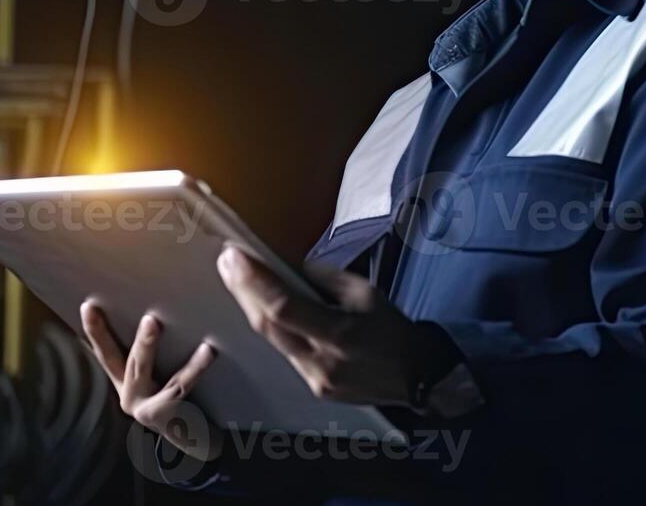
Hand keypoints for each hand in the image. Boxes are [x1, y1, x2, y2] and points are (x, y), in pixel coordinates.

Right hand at [80, 302, 222, 461]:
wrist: (198, 437)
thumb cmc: (180, 398)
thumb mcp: (161, 375)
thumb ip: (154, 351)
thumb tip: (158, 307)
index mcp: (124, 381)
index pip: (105, 351)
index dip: (94, 330)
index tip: (88, 304)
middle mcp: (128, 395)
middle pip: (116, 359)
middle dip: (105, 333)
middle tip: (114, 308)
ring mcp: (143, 408)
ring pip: (142, 371)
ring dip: (145, 344)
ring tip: (153, 321)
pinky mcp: (164, 416)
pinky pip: (179, 385)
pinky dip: (194, 367)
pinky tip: (207, 349)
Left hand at [216, 246, 455, 407]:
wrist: (417, 377)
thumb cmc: (393, 330)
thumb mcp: (366, 293)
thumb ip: (325, 279)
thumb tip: (290, 268)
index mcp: (340, 333)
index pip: (284, 307)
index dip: (253, 282)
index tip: (234, 256)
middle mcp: (322, 361)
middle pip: (268, 326)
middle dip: (243, 291)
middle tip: (228, 262)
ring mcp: (315, 380)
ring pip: (272, 341)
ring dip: (253, 309)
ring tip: (240, 279)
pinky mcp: (313, 388)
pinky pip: (286, 353)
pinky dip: (274, 329)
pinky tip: (264, 309)